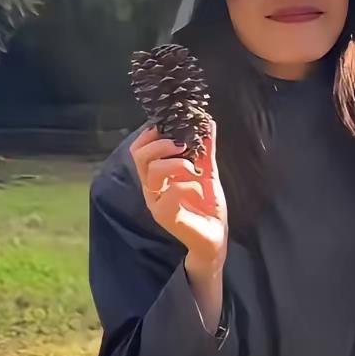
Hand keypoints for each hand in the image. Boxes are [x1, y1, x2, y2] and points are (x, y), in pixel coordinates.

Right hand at [130, 120, 227, 268]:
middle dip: (160, 144)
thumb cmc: (207, 204)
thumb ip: (206, 149)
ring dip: (176, 163)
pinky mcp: (165, 216)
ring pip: (153, 172)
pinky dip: (186, 185)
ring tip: (193, 167)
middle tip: (182, 144)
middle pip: (139, 156)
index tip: (170, 125)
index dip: (151, 134)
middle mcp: (152, 187)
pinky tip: (198, 188)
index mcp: (157, 175)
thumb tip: (207, 122)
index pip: (140, 149)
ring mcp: (156, 201)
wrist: (215, 233)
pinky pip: (169, 193)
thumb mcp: (207, 171)